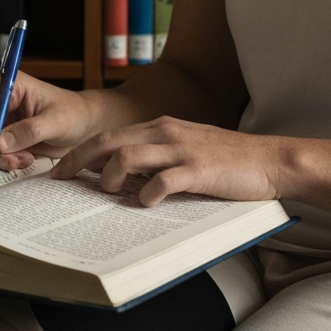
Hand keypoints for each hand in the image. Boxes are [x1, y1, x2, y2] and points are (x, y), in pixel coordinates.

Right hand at [0, 72, 96, 171]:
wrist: (82, 129)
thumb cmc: (73, 114)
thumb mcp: (56, 121)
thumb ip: (29, 130)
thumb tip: (0, 143)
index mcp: (12, 83)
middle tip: (0, 154)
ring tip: (22, 159)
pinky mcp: (0, 137)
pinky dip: (0, 160)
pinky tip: (22, 160)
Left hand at [50, 115, 287, 206]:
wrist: (270, 159)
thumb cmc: (227, 161)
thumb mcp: (185, 150)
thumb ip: (155, 159)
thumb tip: (120, 178)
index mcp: (161, 127)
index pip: (109, 135)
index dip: (81, 152)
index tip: (61, 169)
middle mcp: (166, 132)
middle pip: (108, 141)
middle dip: (79, 161)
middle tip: (62, 180)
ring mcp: (182, 149)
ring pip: (128, 157)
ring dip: (111, 178)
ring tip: (111, 193)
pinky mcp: (199, 170)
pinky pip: (162, 182)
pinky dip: (147, 195)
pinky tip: (147, 204)